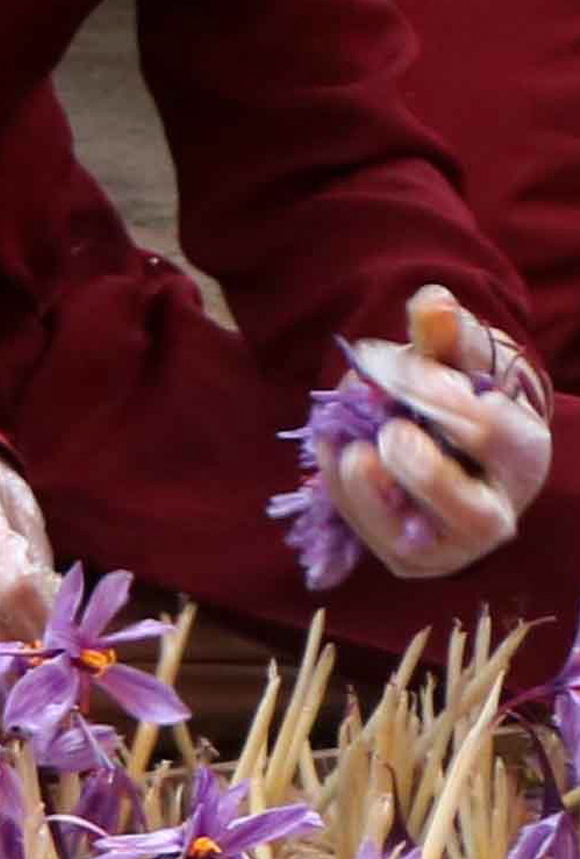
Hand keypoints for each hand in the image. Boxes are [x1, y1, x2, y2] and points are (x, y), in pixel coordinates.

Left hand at [337, 285, 555, 581]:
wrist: (451, 450)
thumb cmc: (460, 399)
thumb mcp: (459, 361)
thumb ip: (445, 334)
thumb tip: (430, 301)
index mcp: (524, 455)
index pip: (490, 434)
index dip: (435, 396)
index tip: (398, 367)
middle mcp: (498, 516)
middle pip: (469, 512)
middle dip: (416, 465)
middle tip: (385, 424)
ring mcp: (449, 547)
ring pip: (404, 534)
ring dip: (359, 474)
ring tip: (346, 430)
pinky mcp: (403, 557)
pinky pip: (361, 529)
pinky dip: (336, 482)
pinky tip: (334, 444)